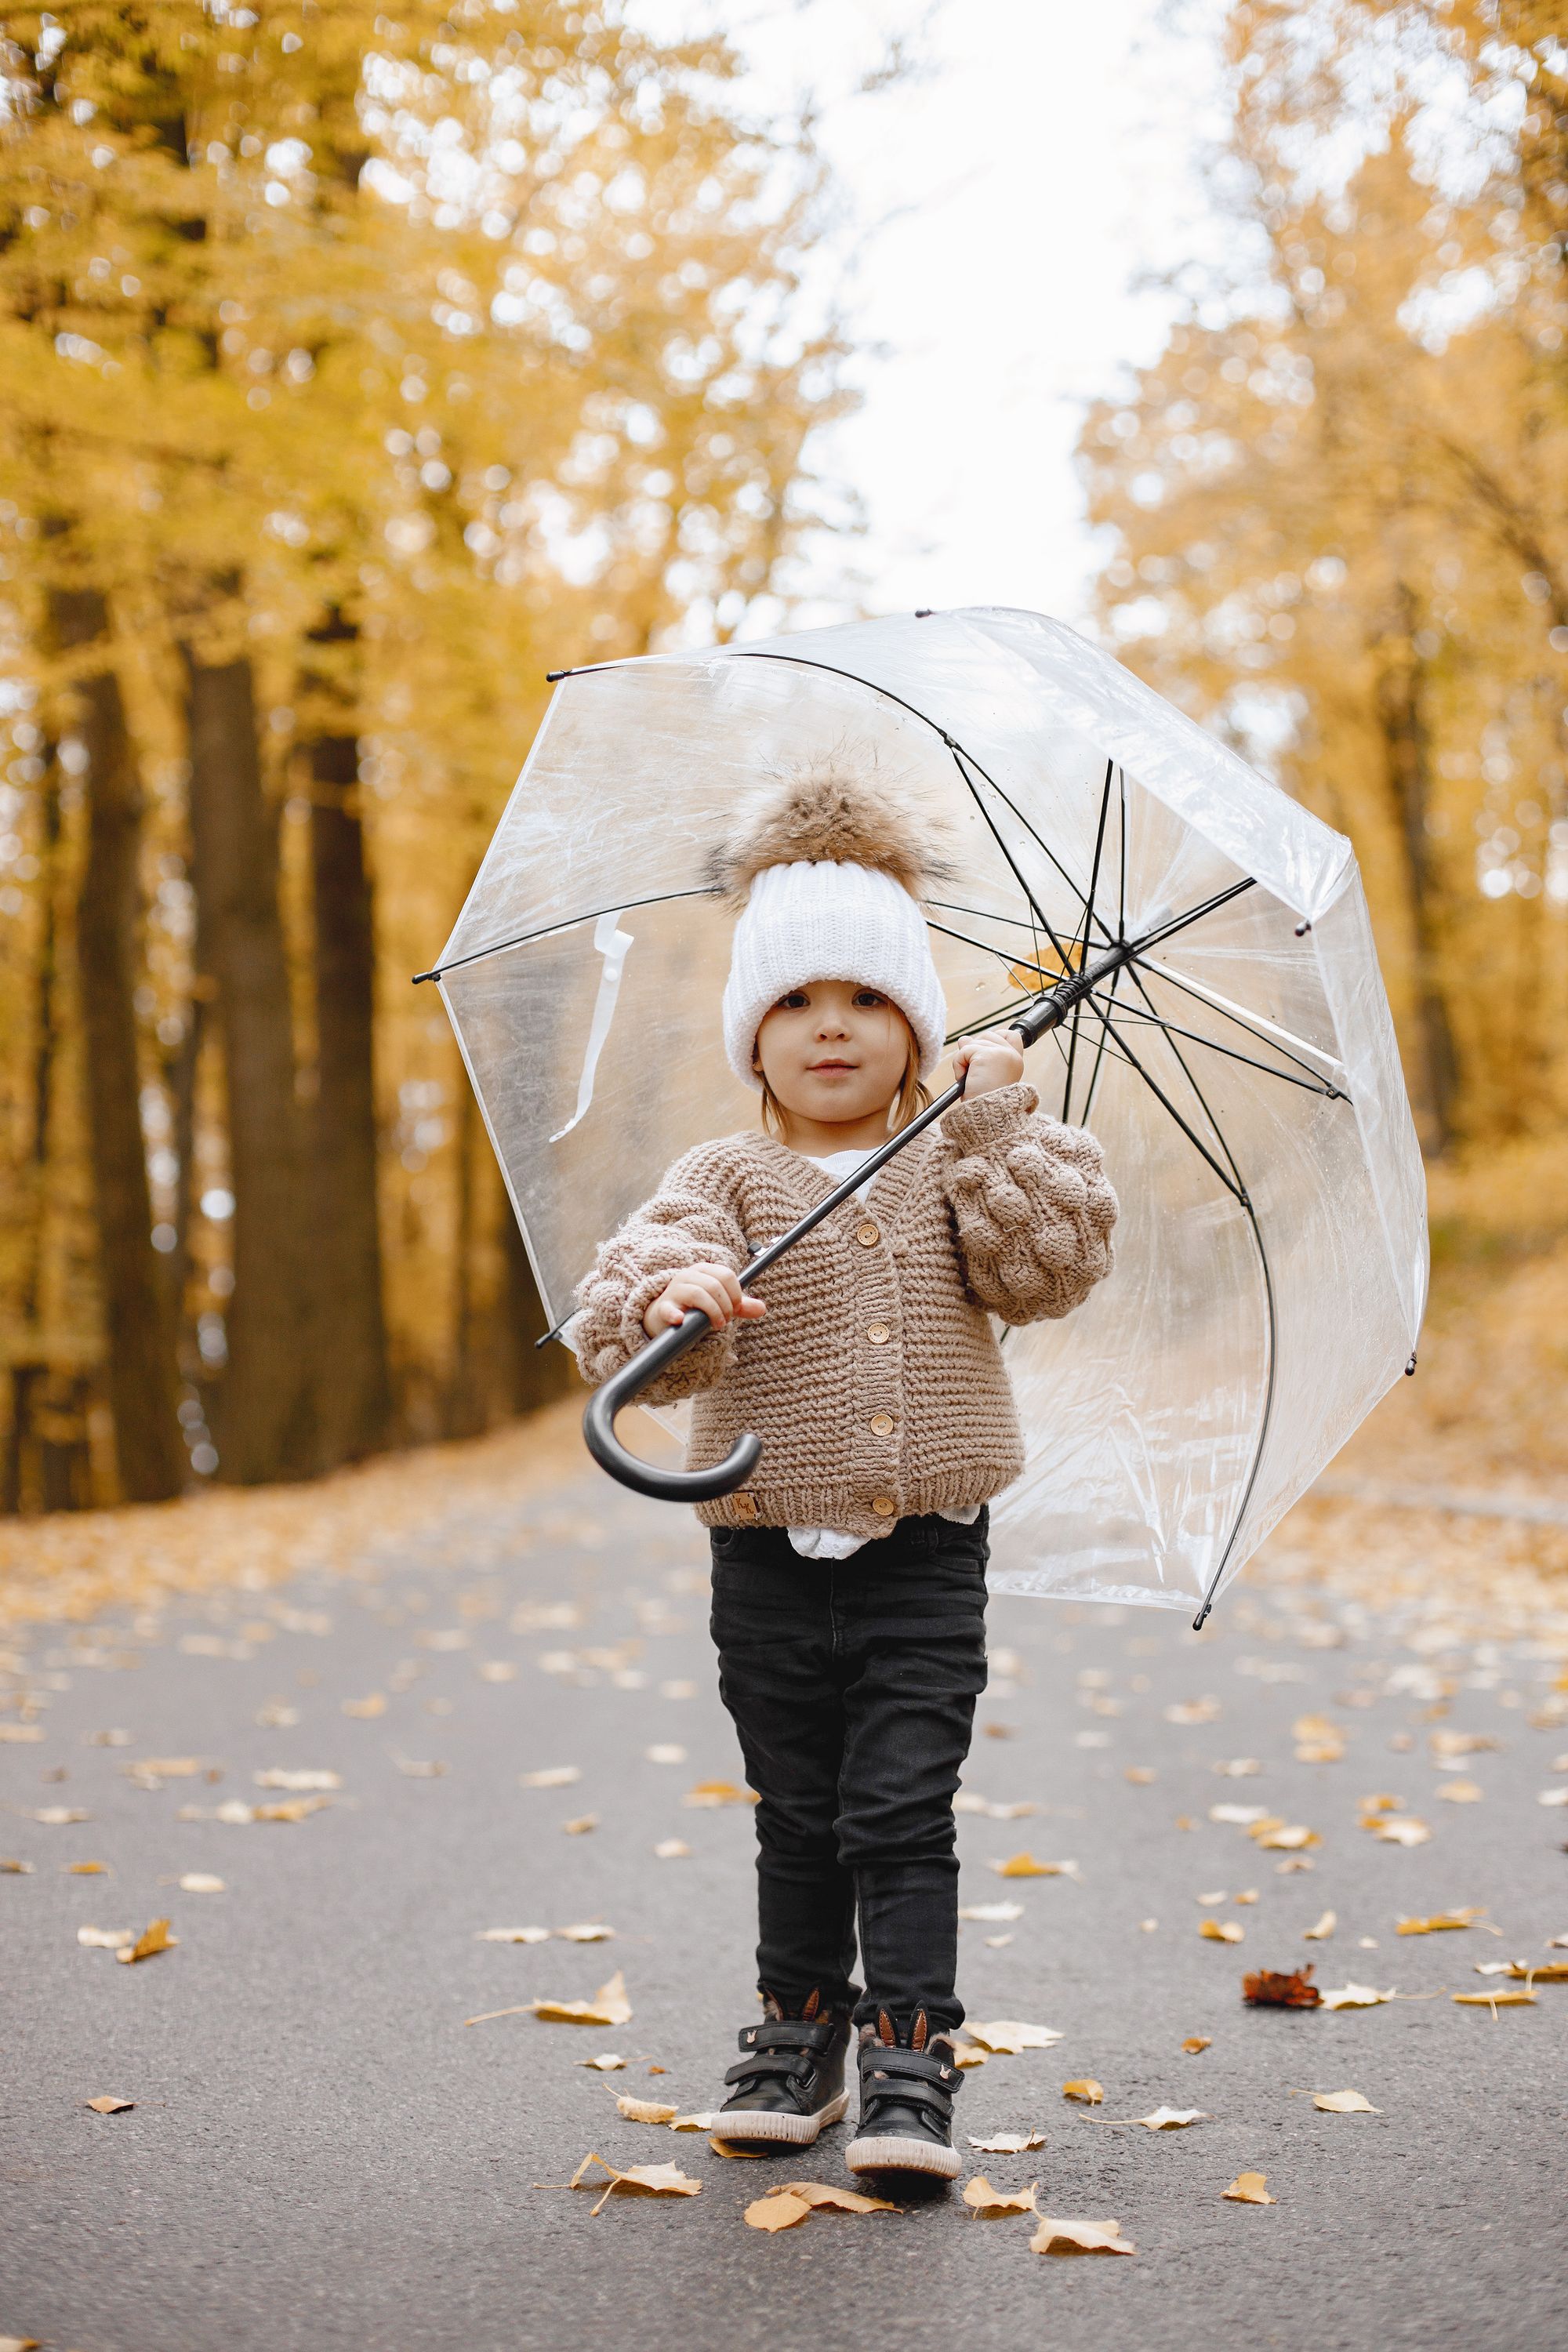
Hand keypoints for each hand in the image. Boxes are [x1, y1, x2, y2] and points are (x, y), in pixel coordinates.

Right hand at [643, 1262, 766, 1339]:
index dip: (736, 1294)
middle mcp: (688, 1275)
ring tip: (717, 1325)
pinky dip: (675, 1314)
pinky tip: (681, 1320)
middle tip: (725, 1321)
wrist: (666, 1318)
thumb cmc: (696, 1308)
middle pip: (714, 1285)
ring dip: (712, 1312)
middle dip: (726, 1306)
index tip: (736, 1309)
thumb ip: (740, 1306)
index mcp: (704, 1270)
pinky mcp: (663, 1307)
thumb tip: (762, 1308)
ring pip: (698, 1293)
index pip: (726, 1274)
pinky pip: (669, 1309)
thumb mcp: (720, 1304)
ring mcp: (674, 1290)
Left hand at [951, 1033, 1025, 1096]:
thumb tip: (964, 1039)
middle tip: (975, 1072)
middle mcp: (1012, 1056)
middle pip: (988, 1035)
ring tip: (971, 1078)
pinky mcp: (988, 1055)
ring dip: (965, 1059)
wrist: (987, 1117)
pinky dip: (959, 1065)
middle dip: (975, 1050)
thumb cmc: (985, 1102)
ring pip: (974, 1042)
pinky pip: (964, 1050)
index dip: (995, 1038)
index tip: (985, 1055)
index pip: (1011, 1035)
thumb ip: (978, 1053)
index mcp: (1016, 1061)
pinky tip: (966, 1079)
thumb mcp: (983, 1074)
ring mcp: (1002, 1053)